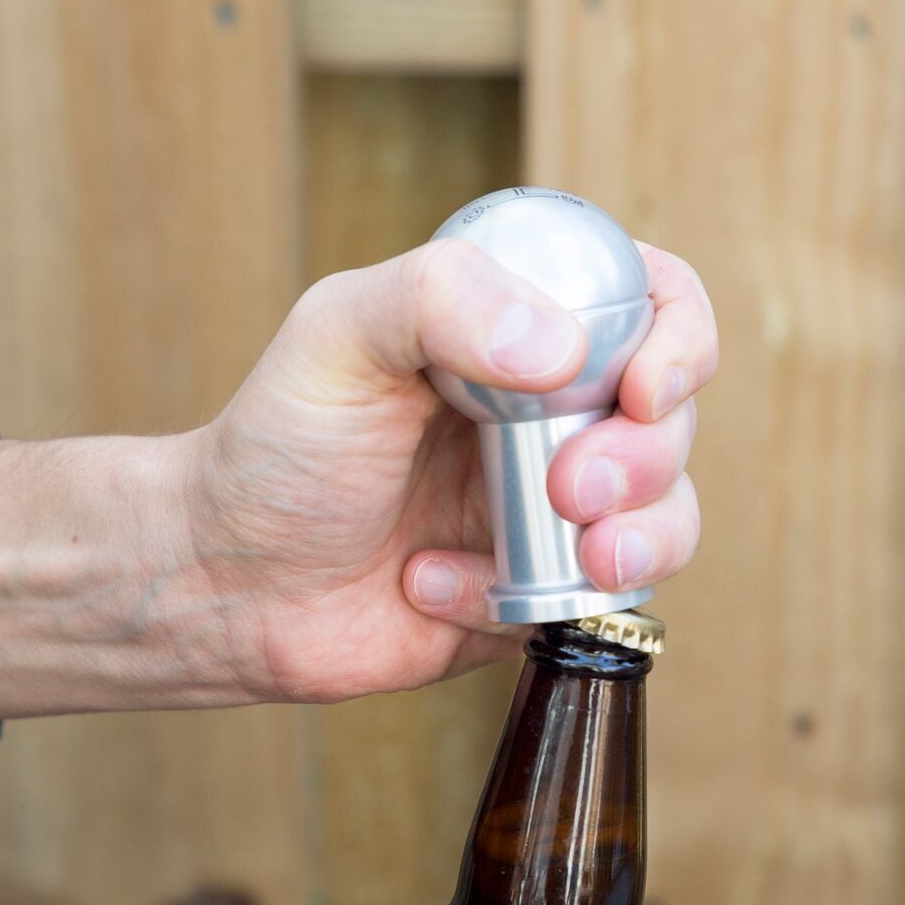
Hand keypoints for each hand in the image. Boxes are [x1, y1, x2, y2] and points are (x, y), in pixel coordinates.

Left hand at [185, 236, 715, 701]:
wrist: (225, 583)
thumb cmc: (275, 446)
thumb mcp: (341, 333)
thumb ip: (444, 298)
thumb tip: (566, 349)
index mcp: (521, 327)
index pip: (655, 303)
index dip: (679, 343)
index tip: (642, 393)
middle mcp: (556, 413)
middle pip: (674, 422)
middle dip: (646, 461)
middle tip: (569, 490)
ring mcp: (557, 508)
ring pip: (669, 519)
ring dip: (640, 540)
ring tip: (573, 560)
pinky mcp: (545, 595)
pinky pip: (595, 606)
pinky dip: (523, 601)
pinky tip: (430, 584)